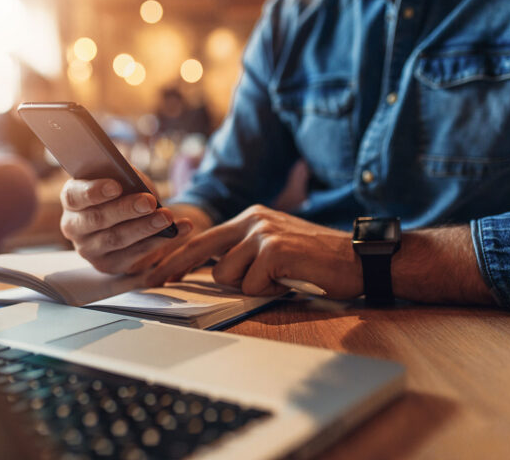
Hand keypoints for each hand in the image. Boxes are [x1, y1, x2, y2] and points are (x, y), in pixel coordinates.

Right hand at [60, 173, 193, 273]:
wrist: (129, 218)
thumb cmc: (122, 191)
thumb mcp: (120, 178)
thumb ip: (123, 176)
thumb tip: (133, 179)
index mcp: (71, 200)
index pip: (75, 196)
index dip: (94, 191)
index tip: (116, 186)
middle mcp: (74, 226)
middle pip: (97, 219)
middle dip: (125, 210)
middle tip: (149, 202)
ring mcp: (89, 249)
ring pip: (116, 239)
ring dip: (144, 228)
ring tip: (167, 217)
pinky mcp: (108, 265)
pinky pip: (134, 255)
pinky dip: (158, 241)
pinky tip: (178, 229)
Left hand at [146, 204, 362, 297]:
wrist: (357, 259)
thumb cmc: (317, 260)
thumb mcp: (274, 248)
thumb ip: (245, 252)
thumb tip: (213, 271)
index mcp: (250, 218)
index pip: (203, 237)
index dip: (175, 255)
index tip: (153, 270)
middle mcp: (253, 220)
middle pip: (201, 249)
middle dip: (174, 268)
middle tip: (152, 282)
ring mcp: (263, 233)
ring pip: (227, 275)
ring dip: (251, 286)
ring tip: (279, 279)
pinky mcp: (274, 250)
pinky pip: (252, 285)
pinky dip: (269, 292)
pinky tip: (290, 281)